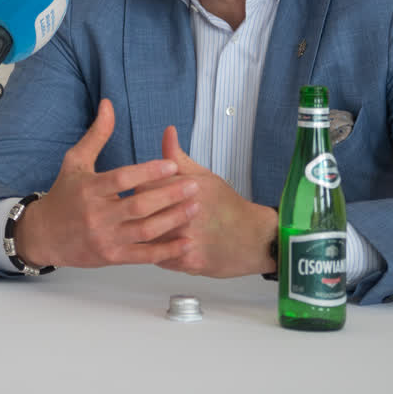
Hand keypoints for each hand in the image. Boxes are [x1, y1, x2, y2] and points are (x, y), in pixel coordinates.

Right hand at [11, 99, 196, 269]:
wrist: (43, 234)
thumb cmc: (63, 195)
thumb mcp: (75, 161)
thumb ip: (96, 134)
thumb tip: (109, 104)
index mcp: (90, 188)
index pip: (123, 179)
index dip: (149, 172)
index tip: (173, 165)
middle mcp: (97, 214)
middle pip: (139, 205)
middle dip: (170, 196)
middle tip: (194, 185)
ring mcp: (105, 238)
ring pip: (145, 230)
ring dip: (173, 220)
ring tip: (195, 208)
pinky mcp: (111, 257)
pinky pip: (143, 255)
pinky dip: (166, 251)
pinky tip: (186, 242)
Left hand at [146, 125, 277, 277]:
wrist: (255, 239)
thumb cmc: (228, 207)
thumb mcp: (205, 177)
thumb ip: (178, 157)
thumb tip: (167, 132)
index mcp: (189, 188)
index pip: (144, 186)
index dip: (139, 189)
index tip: (141, 191)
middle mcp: (188, 212)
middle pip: (143, 212)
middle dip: (137, 213)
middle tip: (138, 212)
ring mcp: (189, 238)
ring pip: (148, 237)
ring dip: (142, 234)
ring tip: (145, 230)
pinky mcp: (190, 262)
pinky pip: (159, 258)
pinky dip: (155, 253)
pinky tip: (158, 247)